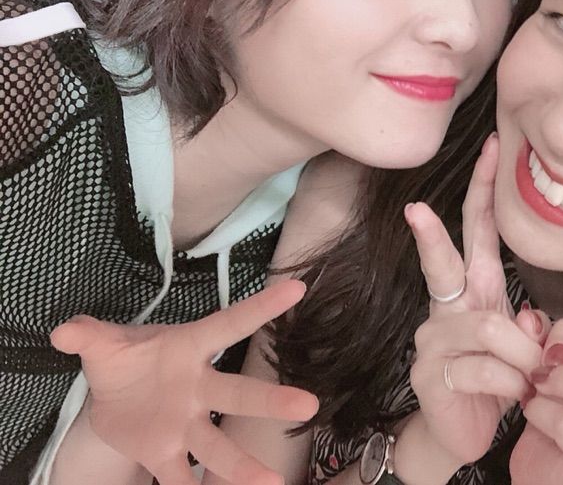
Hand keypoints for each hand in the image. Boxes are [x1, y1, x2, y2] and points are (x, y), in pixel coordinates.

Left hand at [50, 279, 318, 484]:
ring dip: (242, 466)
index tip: (296, 288)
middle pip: (239, 394)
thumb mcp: (104, 343)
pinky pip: (182, 480)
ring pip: (218, 447)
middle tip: (308, 406)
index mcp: (189, 348)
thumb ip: (87, 336)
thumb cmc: (123, 359)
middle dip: (271, 401)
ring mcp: (188, 425)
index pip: (229, 324)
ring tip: (271, 484)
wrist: (113, 398)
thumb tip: (63, 330)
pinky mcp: (167, 455)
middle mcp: (199, 388)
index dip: (262, 308)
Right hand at [406, 132, 547, 464]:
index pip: (479, 229)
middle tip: (415, 205)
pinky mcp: (430, 375)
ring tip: (535, 378)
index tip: (490, 146)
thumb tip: (531, 318)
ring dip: (524, 355)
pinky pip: (484, 369)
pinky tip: (516, 396)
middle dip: (433, 231)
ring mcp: (433, 340)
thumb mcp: (524, 345)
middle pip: (444, 260)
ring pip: (490, 328)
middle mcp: (448, 307)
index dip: (484, 189)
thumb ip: (530, 323)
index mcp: (476, 289)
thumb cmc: (499, 379)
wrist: (466, 434)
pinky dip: (511, 383)